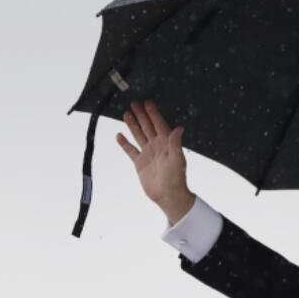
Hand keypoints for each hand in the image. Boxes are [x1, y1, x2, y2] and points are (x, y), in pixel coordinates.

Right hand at [116, 99, 195, 222]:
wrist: (168, 195)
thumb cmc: (176, 178)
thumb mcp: (177, 159)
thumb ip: (175, 143)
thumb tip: (179, 128)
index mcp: (166, 143)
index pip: (159, 124)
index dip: (153, 113)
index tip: (147, 102)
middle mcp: (157, 145)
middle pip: (147, 126)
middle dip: (141, 114)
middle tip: (134, 102)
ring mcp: (148, 153)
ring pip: (138, 135)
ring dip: (132, 124)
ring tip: (126, 113)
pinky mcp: (140, 163)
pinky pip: (130, 150)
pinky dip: (124, 143)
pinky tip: (119, 135)